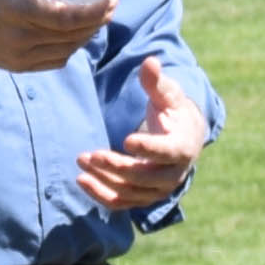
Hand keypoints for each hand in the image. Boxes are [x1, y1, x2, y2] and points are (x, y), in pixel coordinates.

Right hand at [0, 0, 117, 75]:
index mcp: (19, 8)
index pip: (68, 17)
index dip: (96, 11)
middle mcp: (21, 36)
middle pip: (73, 35)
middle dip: (98, 20)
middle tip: (110, 2)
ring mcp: (19, 55)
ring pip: (67, 50)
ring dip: (86, 35)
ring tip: (98, 16)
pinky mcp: (16, 65)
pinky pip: (54, 61)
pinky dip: (69, 49)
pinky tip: (77, 36)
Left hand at [76, 53, 206, 212]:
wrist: (183, 139)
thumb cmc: (173, 112)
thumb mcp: (168, 95)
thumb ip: (157, 82)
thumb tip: (150, 61)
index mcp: (182, 148)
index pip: (166, 152)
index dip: (148, 148)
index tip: (126, 140)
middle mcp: (173, 175)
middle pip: (143, 176)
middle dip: (115, 166)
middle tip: (89, 154)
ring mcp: (158, 190)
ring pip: (129, 192)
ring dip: (103, 179)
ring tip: (81, 160)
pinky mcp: (143, 198)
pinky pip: (121, 203)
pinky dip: (100, 195)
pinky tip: (81, 180)